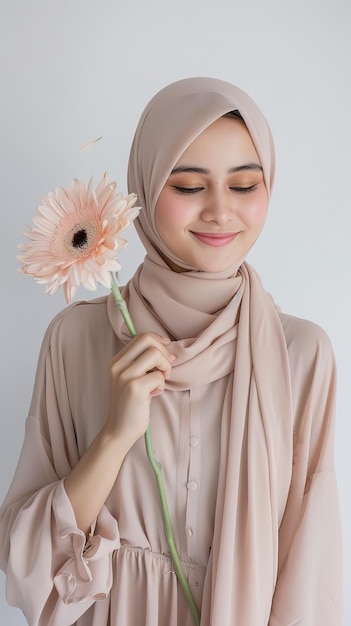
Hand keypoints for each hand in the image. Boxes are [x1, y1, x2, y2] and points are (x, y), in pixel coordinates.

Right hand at [104, 332, 174, 447]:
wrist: (120, 429)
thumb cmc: (131, 404)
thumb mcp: (131, 378)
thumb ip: (142, 362)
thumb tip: (165, 345)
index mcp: (117, 360)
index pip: (141, 336)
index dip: (159, 341)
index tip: (166, 354)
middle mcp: (118, 365)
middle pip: (148, 339)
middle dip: (163, 351)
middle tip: (165, 369)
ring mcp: (125, 376)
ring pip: (155, 354)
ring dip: (164, 367)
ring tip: (160, 381)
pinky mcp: (134, 387)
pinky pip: (159, 376)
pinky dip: (162, 385)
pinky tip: (153, 394)